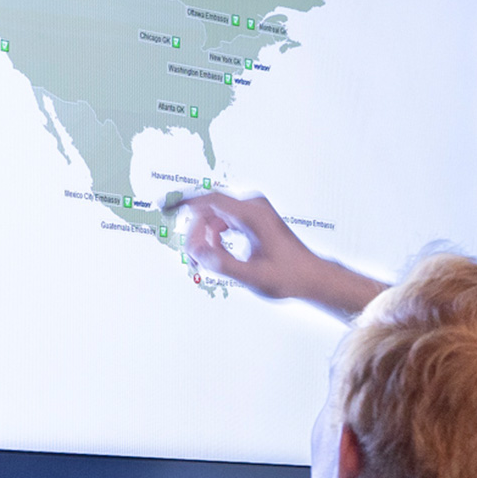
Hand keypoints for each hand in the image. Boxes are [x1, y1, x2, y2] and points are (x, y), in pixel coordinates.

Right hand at [177, 192, 324, 298]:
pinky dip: (216, 238)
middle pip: (209, 211)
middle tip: (191, 259)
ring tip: (204, 263)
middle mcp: (254, 207)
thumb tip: (197, 252)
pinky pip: (223, 222)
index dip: (184, 202)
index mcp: (254, 215)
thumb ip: (223, 265)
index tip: (164, 206)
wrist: (312, 276)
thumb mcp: (254, 277)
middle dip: (195, 234)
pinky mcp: (253, 218)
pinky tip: (219, 256)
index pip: (211, 200)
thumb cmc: (290, 277)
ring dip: (205, 238)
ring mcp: (254, 211)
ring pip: (214, 218)